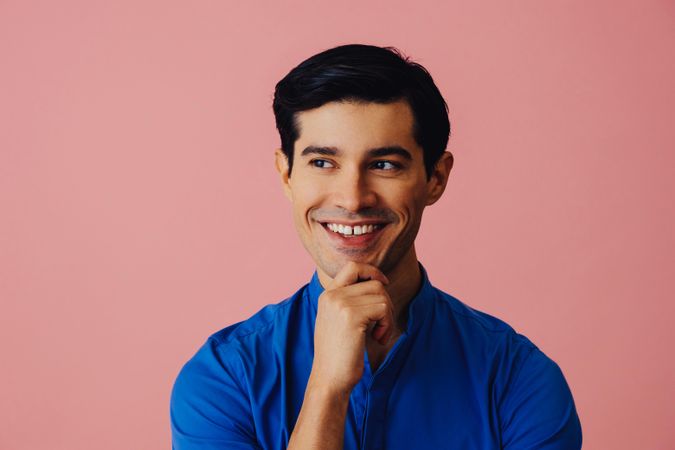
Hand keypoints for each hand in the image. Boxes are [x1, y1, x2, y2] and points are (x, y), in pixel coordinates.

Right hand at [309, 261, 394, 393]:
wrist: (329, 379)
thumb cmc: (340, 355)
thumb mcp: (340, 320)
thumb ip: (352, 301)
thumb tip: (380, 283)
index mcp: (327, 295)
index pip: (352, 266)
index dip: (372, 271)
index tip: (384, 285)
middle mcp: (332, 295)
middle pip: (373, 282)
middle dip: (385, 302)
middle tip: (382, 324)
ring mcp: (340, 303)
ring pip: (381, 294)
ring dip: (387, 316)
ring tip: (379, 334)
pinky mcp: (351, 315)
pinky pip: (383, 308)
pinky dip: (387, 324)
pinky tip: (378, 338)